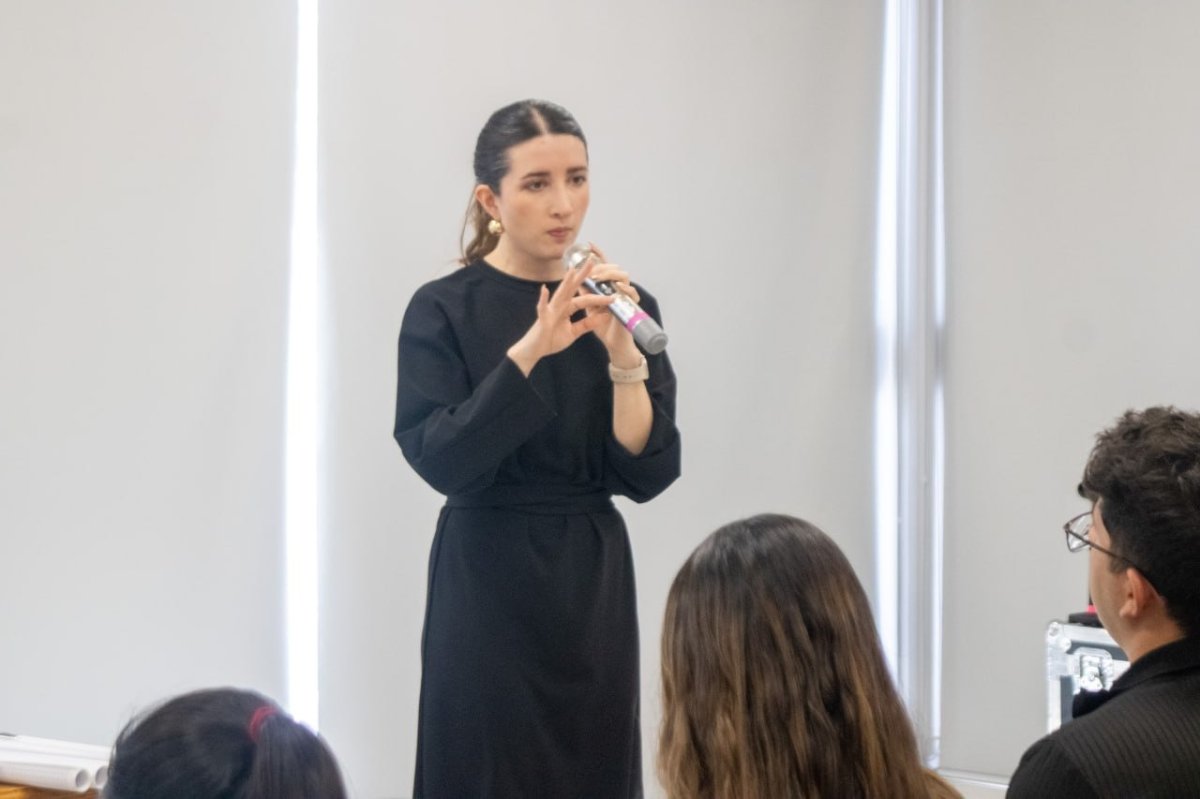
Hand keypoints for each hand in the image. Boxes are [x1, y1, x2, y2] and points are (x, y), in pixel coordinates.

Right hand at [506, 259, 613, 375]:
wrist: (535, 350)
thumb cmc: (552, 339)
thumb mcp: (574, 332)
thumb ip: (588, 324)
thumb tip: (605, 316)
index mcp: (567, 308)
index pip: (585, 299)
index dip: (599, 297)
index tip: (612, 293)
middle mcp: (559, 305)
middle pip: (573, 288)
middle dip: (583, 275)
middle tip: (592, 260)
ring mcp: (550, 311)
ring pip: (560, 294)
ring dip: (565, 282)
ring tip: (572, 269)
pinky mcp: (542, 318)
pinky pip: (542, 308)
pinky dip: (543, 299)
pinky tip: (544, 289)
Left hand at [580, 243, 642, 367]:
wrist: (614, 345)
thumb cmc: (604, 327)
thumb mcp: (590, 309)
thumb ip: (585, 294)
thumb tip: (575, 280)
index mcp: (607, 288)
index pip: (604, 268)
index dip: (599, 255)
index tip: (590, 244)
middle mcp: (618, 290)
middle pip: (614, 269)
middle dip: (603, 266)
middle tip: (592, 269)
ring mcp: (626, 297)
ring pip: (624, 277)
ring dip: (612, 275)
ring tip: (600, 277)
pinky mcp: (632, 307)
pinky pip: (632, 294)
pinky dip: (625, 289)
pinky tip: (617, 286)